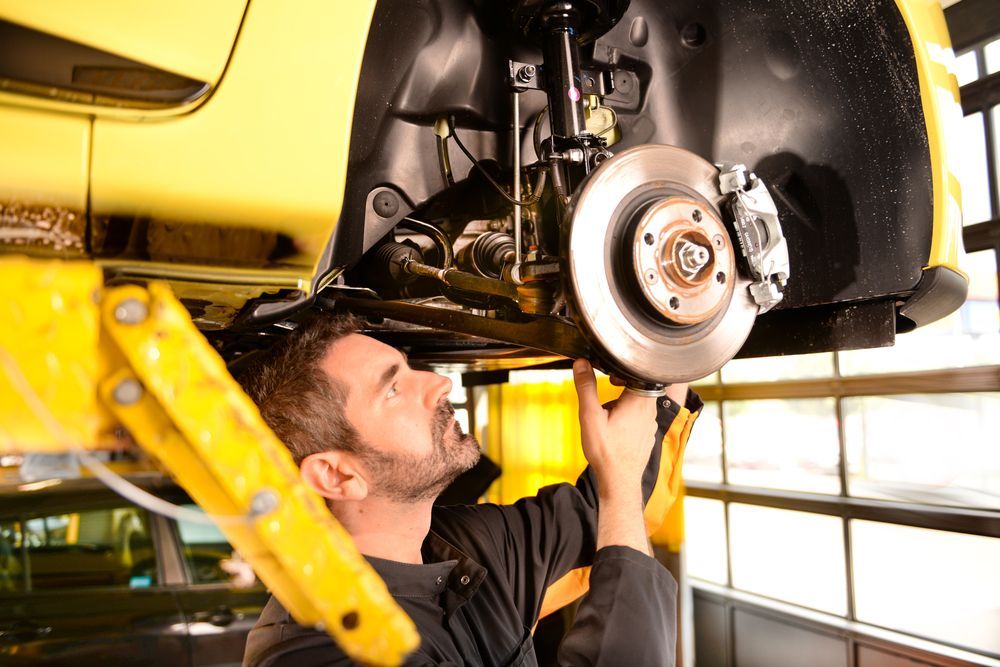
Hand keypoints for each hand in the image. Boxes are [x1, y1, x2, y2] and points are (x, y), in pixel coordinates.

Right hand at [572, 359, 657, 494]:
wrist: (619, 481)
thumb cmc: (606, 451)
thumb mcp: (590, 416)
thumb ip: (586, 387)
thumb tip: (581, 363)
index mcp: (639, 400)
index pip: (636, 373)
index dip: (622, 371)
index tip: (609, 377)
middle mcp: (650, 410)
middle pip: (638, 387)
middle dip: (621, 387)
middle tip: (606, 394)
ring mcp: (651, 424)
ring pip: (638, 403)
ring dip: (623, 403)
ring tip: (608, 415)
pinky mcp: (648, 435)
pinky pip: (639, 418)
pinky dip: (628, 418)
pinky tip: (615, 430)